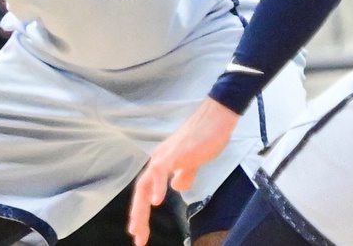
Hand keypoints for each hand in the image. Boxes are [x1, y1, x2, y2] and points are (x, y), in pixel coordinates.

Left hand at [128, 98, 239, 244]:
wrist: (215, 119)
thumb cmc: (205, 138)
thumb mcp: (192, 162)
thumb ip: (184, 174)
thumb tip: (176, 187)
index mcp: (162, 164)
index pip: (146, 190)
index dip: (141, 210)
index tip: (139, 231)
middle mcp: (158, 160)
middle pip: (141, 191)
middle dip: (137, 216)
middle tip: (137, 237)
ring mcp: (165, 156)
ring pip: (145, 183)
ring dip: (141, 207)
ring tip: (139, 227)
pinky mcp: (175, 153)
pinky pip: (160, 171)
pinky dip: (157, 186)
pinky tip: (156, 200)